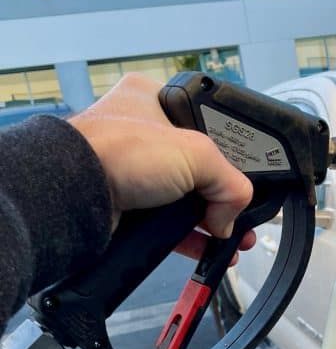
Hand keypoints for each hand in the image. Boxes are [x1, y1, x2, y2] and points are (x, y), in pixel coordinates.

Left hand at [69, 73, 255, 261]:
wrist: (74, 194)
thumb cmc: (117, 151)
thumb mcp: (196, 154)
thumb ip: (230, 182)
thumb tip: (233, 215)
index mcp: (154, 99)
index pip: (206, 125)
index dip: (230, 154)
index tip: (248, 179)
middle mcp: (141, 132)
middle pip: (198, 167)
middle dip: (224, 196)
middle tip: (242, 214)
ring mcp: (132, 170)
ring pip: (184, 198)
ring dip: (211, 221)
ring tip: (233, 239)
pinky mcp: (126, 205)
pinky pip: (167, 223)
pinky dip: (191, 238)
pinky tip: (212, 249)